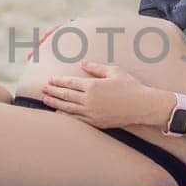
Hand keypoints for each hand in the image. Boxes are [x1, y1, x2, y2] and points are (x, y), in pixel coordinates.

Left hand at [42, 60, 156, 128]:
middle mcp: (89, 100)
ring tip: (45, 100)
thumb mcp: (114, 71)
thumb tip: (82, 63)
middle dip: (53, 91)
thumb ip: (96, 67)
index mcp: (93, 85)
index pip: (70, 83)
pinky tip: (58, 113)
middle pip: (66, 95)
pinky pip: (76, 119)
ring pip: (68, 108)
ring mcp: (91, 113)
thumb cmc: (130, 86)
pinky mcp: (95, 122)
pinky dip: (65, 116)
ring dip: (55, 103)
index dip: (58, 81)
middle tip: (42, 89)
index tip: (50, 79)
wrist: (142, 106)